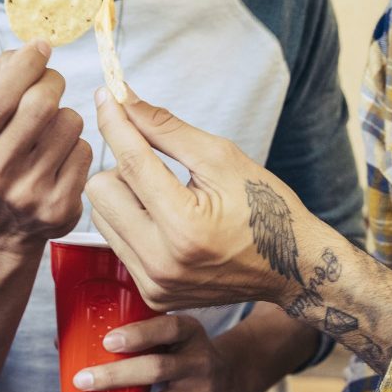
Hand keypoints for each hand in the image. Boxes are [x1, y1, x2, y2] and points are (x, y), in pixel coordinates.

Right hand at [0, 42, 91, 249]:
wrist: (0, 230)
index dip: (26, 64)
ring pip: (70, 122)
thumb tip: (28, 50)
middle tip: (50, 83)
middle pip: (41, 104)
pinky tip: (59, 158)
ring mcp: (27, 195)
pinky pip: (84, 150)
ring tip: (50, 130)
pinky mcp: (59, 208)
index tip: (41, 47)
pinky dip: (76, 144)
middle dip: (51, 82)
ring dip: (65, 116)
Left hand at [69, 314, 241, 391]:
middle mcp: (200, 362)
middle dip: (116, 376)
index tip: (107, 341)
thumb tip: (62, 343)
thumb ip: (131, 335)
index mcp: (191, 332)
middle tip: (81, 380)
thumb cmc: (180, 351)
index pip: (168, 329)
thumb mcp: (170, 335)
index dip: (139, 335)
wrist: (230, 381)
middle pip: (157, 370)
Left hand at [86, 86, 307, 310]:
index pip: (131, 162)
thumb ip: (166, 128)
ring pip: (101, 216)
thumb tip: (124, 101)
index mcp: (185, 226)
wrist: (291, 267)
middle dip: (123, 168)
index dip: (116, 123)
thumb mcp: (221, 158)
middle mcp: (163, 262)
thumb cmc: (264, 207)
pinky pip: (116, 243)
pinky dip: (133, 223)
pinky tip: (165, 222)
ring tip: (164, 197)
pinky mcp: (153, 294)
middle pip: (101, 191)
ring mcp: (156, 283)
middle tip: (159, 168)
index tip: (106, 97)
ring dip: (124, 196)